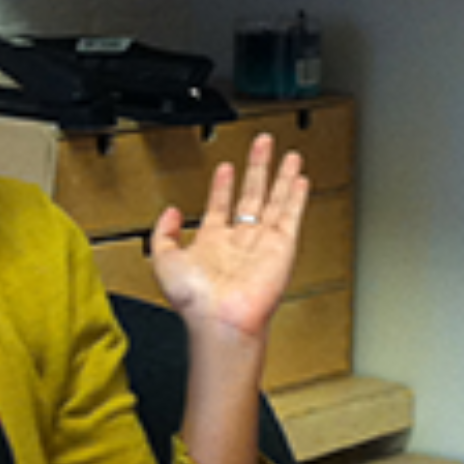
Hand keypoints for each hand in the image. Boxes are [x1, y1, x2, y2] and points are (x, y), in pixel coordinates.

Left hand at [147, 133, 309, 344]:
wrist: (222, 319)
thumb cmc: (195, 301)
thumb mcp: (163, 260)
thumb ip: (163, 233)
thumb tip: (171, 212)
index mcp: (213, 243)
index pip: (221, 205)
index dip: (222, 184)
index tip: (226, 167)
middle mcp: (240, 241)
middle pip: (252, 195)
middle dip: (257, 167)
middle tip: (262, 144)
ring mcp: (262, 243)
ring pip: (275, 200)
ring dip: (281, 176)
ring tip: (287, 154)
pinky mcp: (282, 246)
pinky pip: (291, 215)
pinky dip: (296, 196)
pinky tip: (300, 178)